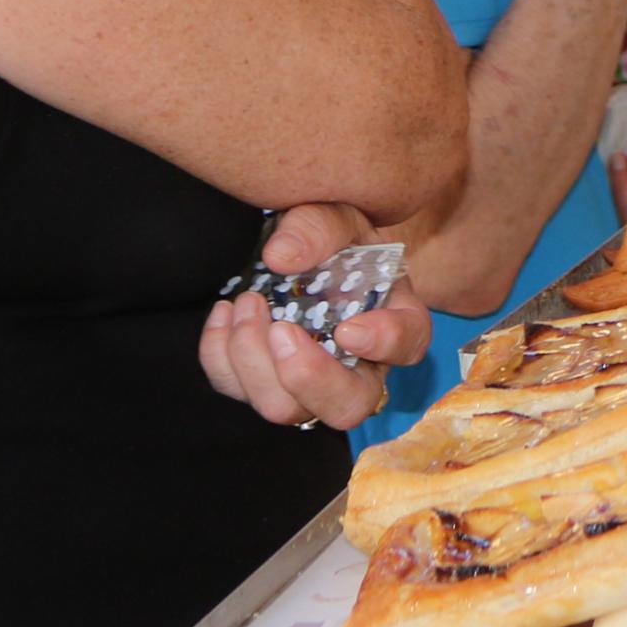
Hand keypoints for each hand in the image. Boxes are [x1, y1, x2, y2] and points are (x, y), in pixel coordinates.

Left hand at [194, 202, 430, 432]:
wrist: (296, 250)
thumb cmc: (330, 238)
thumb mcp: (336, 218)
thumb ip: (318, 228)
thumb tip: (281, 257)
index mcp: (394, 320)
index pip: (407, 345)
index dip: (383, 345)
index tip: (348, 328)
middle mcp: (357, 367)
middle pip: (347, 408)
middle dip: (308, 376)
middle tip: (281, 330)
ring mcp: (307, 385)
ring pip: (284, 409)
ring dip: (254, 360)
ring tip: (247, 303)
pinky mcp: (262, 385)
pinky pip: (236, 390)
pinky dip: (219, 356)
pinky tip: (224, 313)